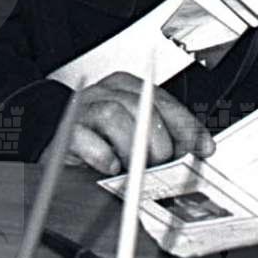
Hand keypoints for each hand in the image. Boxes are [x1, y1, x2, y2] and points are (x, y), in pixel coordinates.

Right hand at [61, 73, 214, 177]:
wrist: (54, 141)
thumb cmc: (99, 140)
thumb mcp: (135, 135)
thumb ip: (161, 138)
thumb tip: (194, 154)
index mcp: (126, 89)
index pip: (164, 100)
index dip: (186, 126)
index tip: (203, 148)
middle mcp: (105, 94)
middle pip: (142, 105)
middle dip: (159, 140)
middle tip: (162, 164)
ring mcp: (84, 110)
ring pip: (114, 115)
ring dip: (131, 147)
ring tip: (136, 168)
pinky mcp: (65, 132)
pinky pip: (83, 137)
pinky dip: (101, 154)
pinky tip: (111, 167)